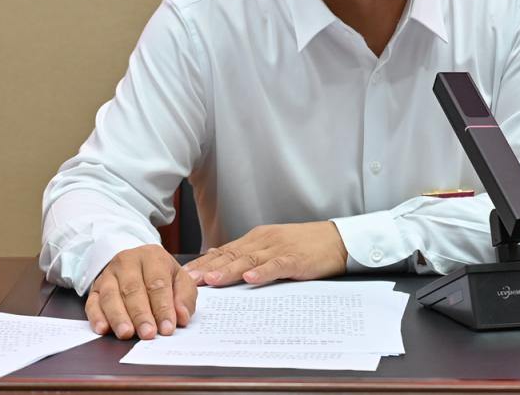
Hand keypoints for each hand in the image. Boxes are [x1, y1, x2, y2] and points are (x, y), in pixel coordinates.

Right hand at [85, 244, 196, 339]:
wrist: (138, 264)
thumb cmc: (161, 275)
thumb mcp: (180, 280)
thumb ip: (185, 297)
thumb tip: (182, 316)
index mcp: (152, 256)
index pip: (157, 283)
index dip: (163, 307)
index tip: (167, 328)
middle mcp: (127, 262)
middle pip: (132, 289)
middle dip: (140, 314)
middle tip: (148, 333)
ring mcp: (108, 274)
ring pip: (110, 296)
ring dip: (118, 317)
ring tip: (126, 333)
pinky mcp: (95, 288)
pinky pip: (92, 303)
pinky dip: (96, 317)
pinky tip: (103, 329)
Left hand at [184, 221, 348, 286]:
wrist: (337, 240)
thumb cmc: (304, 246)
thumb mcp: (271, 246)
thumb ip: (246, 253)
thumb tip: (216, 260)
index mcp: (256, 239)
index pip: (224, 251)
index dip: (202, 263)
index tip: (182, 275)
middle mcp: (264, 241)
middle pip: (231, 255)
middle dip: (207, 269)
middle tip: (186, 281)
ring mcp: (279, 248)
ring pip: (249, 260)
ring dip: (228, 270)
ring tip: (211, 281)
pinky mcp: (296, 259)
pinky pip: (276, 265)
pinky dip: (262, 272)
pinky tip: (250, 279)